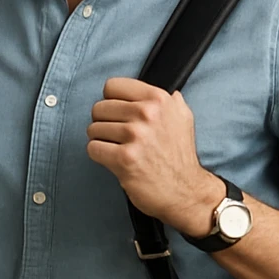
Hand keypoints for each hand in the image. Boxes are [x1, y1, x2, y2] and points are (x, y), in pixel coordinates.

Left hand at [86, 77, 223, 234]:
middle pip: (99, 108)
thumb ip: (173, 103)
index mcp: (158, 99)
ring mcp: (136, 136)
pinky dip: (98, 155)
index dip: (111, 101)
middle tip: (116, 136)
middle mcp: (148, 114)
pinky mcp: (125, 158)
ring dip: (101, 141)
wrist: (186, 191)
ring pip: (93, 129)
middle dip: (103, 123)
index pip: (112, 86)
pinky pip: (93, 148)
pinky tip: (112, 160)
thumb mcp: (184, 120)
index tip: (117, 114)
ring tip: (116, 149)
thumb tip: (170, 93)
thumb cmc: (180, 158)